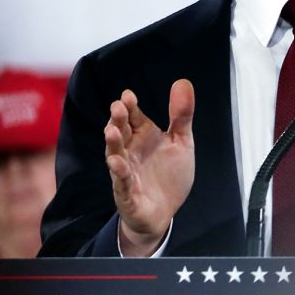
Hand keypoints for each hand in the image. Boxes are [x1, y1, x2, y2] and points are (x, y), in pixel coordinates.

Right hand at [104, 79, 195, 255]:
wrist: (164, 212)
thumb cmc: (168, 175)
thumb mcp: (181, 142)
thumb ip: (181, 115)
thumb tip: (183, 82)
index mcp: (143, 136)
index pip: (133, 117)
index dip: (130, 106)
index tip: (128, 95)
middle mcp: (131, 150)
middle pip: (121, 131)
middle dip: (118, 119)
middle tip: (118, 107)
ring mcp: (126, 171)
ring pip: (116, 154)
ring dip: (113, 143)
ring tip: (111, 131)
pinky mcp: (127, 193)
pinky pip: (121, 182)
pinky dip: (119, 173)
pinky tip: (118, 163)